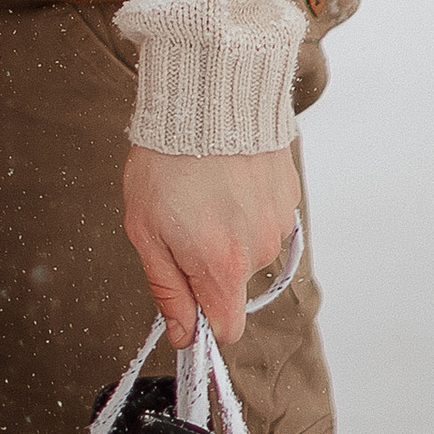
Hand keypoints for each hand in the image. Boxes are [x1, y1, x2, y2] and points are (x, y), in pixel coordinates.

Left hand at [123, 145, 299, 349]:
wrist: (205, 98)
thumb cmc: (166, 162)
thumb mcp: (146, 231)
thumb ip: (167, 290)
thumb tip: (183, 335)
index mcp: (222, 267)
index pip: (228, 329)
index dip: (205, 319)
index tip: (188, 299)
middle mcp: (259, 251)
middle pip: (235, 283)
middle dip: (211, 264)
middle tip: (183, 220)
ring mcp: (279, 221)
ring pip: (253, 248)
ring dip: (232, 231)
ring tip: (205, 190)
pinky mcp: (288, 194)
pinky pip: (267, 217)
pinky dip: (248, 206)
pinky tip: (227, 178)